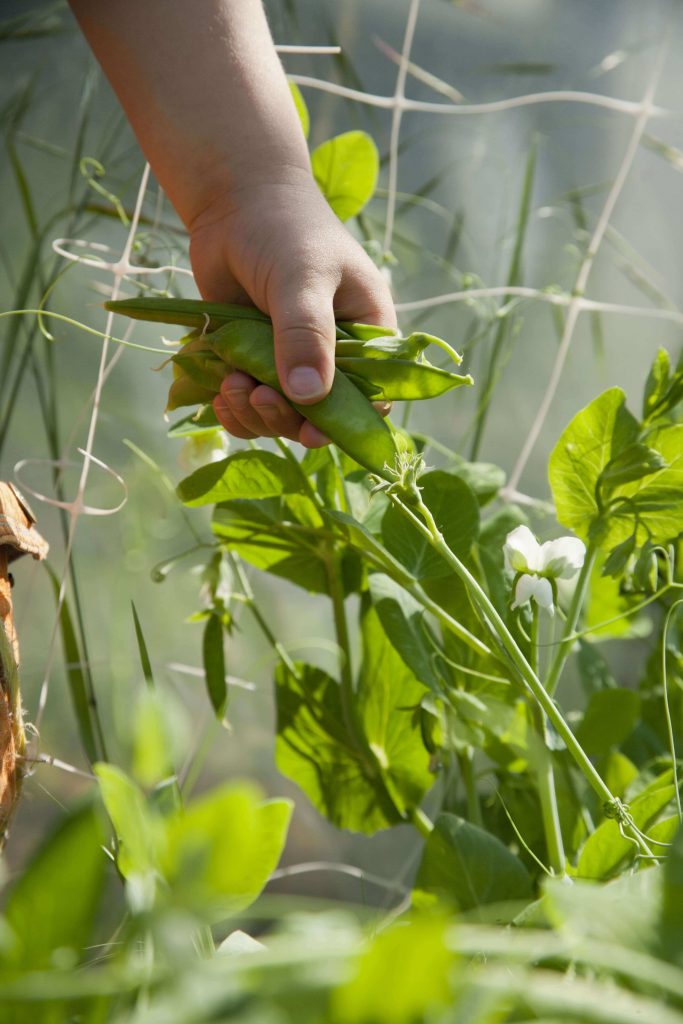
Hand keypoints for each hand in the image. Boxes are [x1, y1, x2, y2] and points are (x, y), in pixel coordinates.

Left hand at [188, 171, 396, 447]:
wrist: (235, 202)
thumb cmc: (284, 229)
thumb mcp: (302, 277)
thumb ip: (305, 334)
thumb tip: (309, 396)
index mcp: (365, 335)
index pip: (371, 397)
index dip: (346, 422)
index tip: (313, 430)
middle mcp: (332, 356)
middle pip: (320, 416)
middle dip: (287, 417)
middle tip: (258, 395)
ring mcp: (291, 361)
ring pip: (280, 416)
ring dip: (255, 414)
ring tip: (232, 387)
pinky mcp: (253, 362)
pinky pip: (249, 405)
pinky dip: (234, 409)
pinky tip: (220, 396)